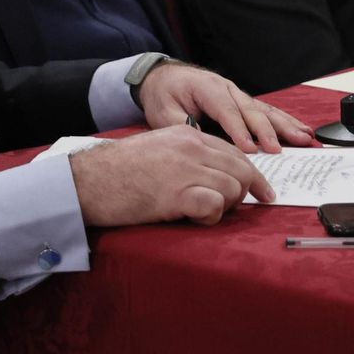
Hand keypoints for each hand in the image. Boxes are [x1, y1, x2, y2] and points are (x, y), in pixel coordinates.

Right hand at [69, 125, 273, 226]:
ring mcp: (185, 170)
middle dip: (244, 193)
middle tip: (233, 209)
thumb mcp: (159, 150)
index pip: (234, 152)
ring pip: (234, 188)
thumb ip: (188, 157)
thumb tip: (216, 176)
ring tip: (200, 213)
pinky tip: (194, 218)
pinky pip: (215, 206)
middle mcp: (191, 147)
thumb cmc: (119, 171)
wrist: (90, 180)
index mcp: (187, 134)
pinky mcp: (177, 195)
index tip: (263, 192)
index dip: (252, 175)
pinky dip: (211, 217)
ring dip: (224, 206)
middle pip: (241, 170)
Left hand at [138, 62, 315, 153]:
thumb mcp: (164, 112)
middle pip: (252, 111)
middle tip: (279, 150)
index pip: (227, 111)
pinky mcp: (243, 102)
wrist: (164, 77)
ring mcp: (238, 94)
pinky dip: (286, 122)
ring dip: (286, 126)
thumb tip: (203, 140)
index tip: (250, 150)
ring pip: (266, 111)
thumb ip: (182, 126)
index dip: (239, 131)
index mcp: (208, 88)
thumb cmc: (164, 95)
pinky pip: (268, 112)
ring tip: (305, 139)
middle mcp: (228, 89)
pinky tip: (303, 131)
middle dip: (267, 131)